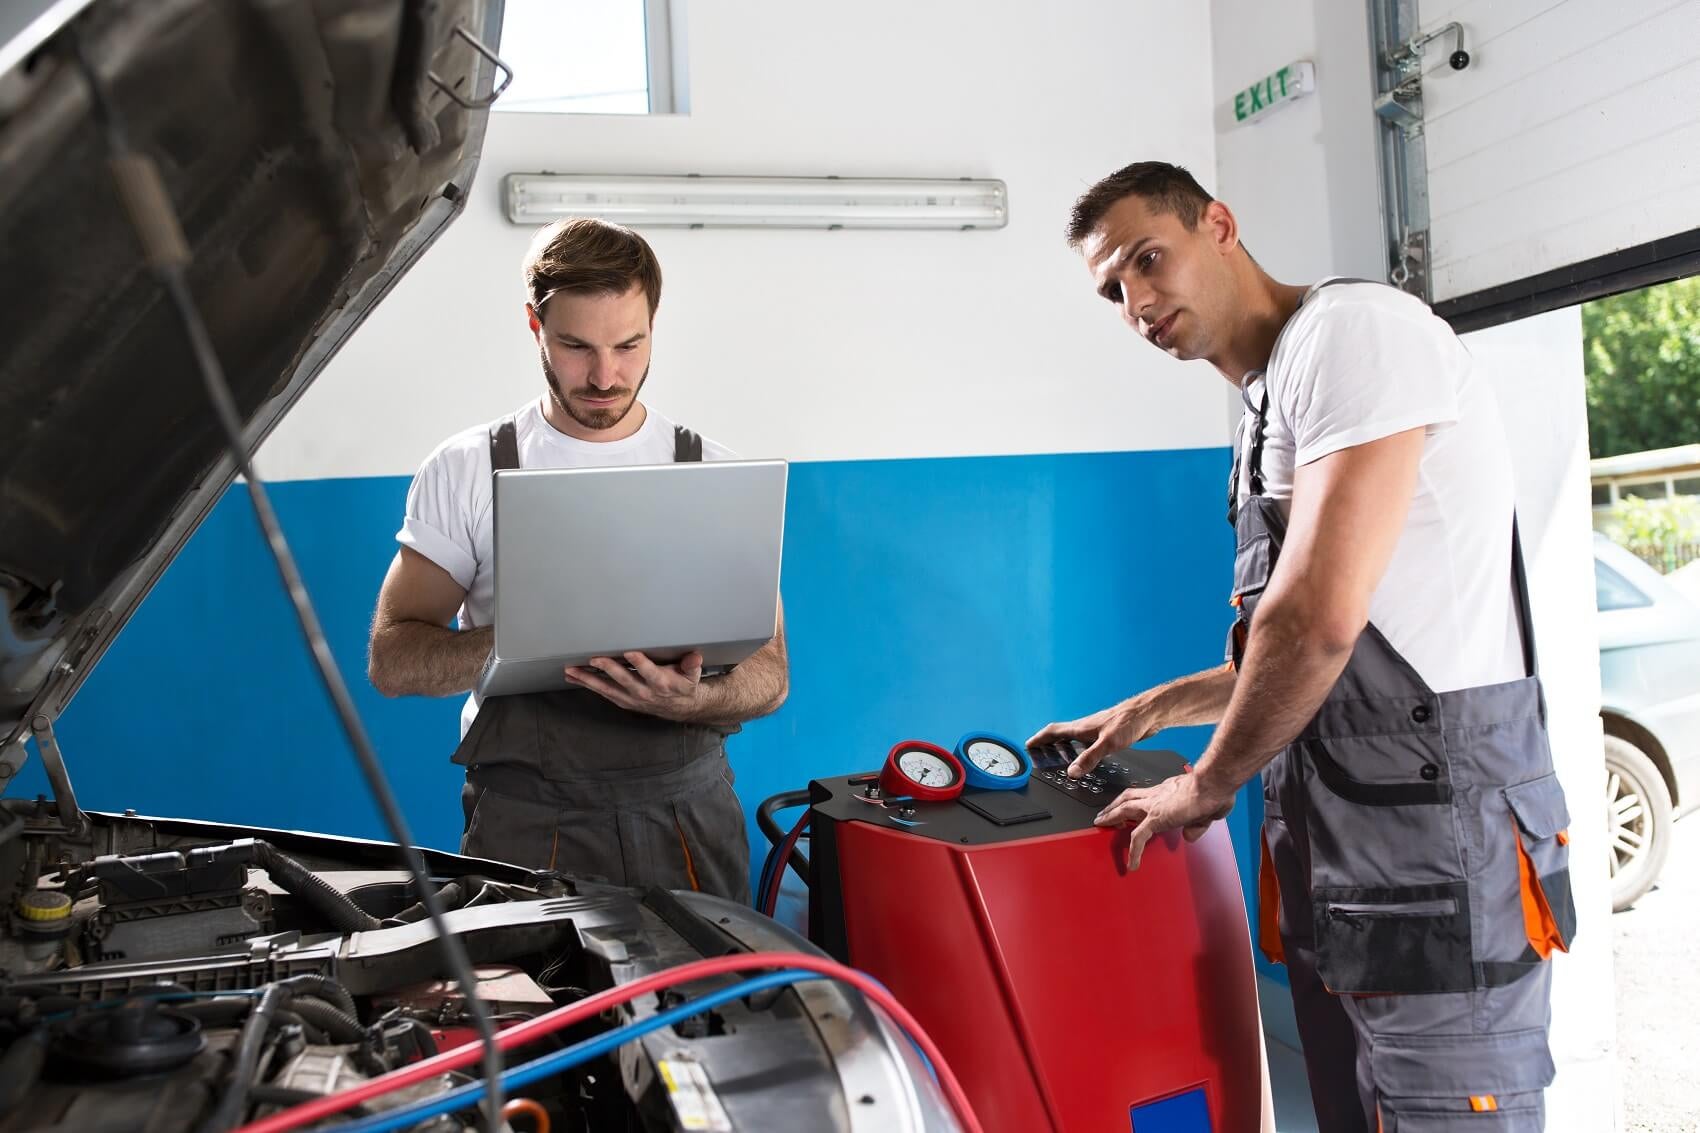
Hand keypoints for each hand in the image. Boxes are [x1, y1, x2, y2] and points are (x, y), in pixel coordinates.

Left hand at [564, 651, 704, 719]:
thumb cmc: (683, 684)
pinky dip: (588, 685)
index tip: (630, 652)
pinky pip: (603, 692)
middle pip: (624, 679)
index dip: (640, 663)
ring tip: (572, 671)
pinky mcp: (622, 700)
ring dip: (588, 679)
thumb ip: (692, 665)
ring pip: (607, 688)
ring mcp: (630, 698)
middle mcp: (643, 692)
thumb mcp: (692, 675)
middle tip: (595, 659)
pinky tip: (575, 677)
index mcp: (661, 683)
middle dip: (608, 668)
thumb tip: (695, 657)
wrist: (679, 706)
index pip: (649, 672)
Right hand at [1026, 699, 1158, 778]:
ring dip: (1063, 748)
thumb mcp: (1107, 744)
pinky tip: (1086, 758)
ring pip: (1073, 739)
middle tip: (1040, 756)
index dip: (1039, 738)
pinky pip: (1086, 744)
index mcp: (1081, 727)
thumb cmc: (1129, 722)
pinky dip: (1080, 751)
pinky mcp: (1107, 735)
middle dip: (1048, 744)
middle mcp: (1086, 728)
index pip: (1053, 731)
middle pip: (1060, 735)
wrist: (1149, 713)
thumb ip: (1089, 758)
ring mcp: (1096, 731)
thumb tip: (1071, 772)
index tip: (1028, 746)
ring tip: (1060, 761)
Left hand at [1092, 766, 1234, 869]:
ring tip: (1101, 825)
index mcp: (1168, 791)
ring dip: (1111, 817)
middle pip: (1128, 797)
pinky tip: (1132, 864)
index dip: (1136, 801)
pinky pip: (1138, 837)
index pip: (1146, 795)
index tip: (1130, 807)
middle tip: (1104, 813)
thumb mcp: (1208, 813)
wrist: (1212, 785)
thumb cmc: (1215, 792)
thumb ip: (1197, 825)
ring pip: (1124, 810)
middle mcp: (1157, 795)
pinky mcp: (1156, 818)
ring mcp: (1154, 805)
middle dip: (1114, 805)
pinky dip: (1134, 851)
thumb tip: (1190, 836)